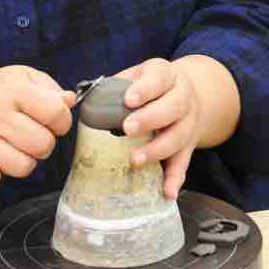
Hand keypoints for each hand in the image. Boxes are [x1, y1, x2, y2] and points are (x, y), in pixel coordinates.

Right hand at [0, 66, 75, 189]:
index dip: (61, 120)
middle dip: (44, 142)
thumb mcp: (25, 78)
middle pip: (43, 144)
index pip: (55, 112)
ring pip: (24, 166)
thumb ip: (51, 89)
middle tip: (31, 133)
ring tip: (15, 145)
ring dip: (25, 160)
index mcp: (12, 89)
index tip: (51, 120)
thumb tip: (69, 101)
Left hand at [117, 58, 201, 199]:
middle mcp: (183, 98)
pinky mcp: (189, 145)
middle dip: (150, 119)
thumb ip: (113, 87)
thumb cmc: (149, 86)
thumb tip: (79, 101)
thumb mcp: (134, 76)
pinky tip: (167, 192)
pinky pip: (184, 162)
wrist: (183, 93)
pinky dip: (176, 178)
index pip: (159, 78)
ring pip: (179, 137)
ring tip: (135, 160)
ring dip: (158, 150)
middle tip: (127, 128)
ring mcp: (189, 123)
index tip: (128, 99)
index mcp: (167, 76)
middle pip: (173, 108)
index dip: (145, 89)